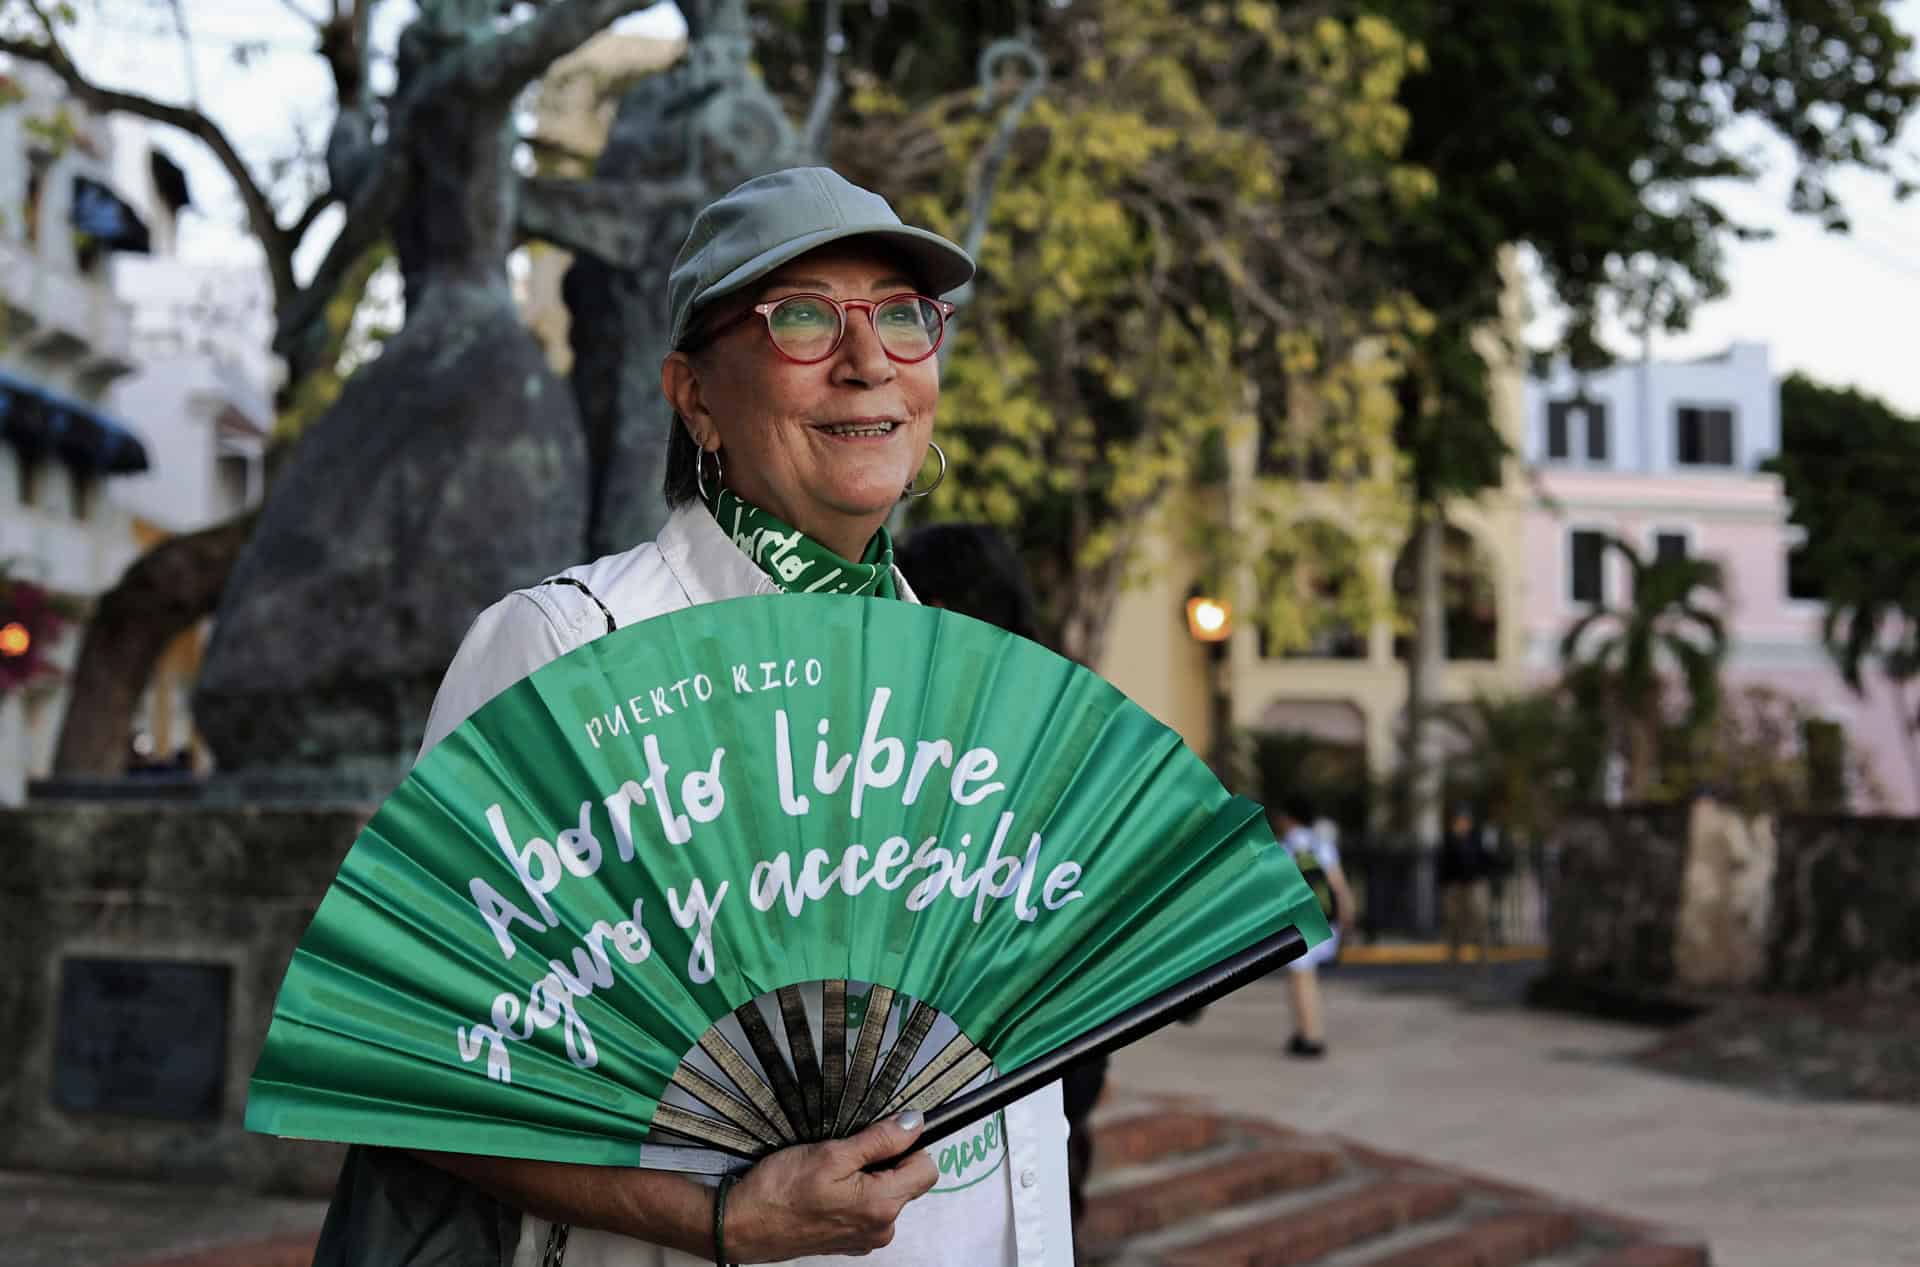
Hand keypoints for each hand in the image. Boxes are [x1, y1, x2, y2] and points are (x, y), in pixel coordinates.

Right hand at [722, 1111, 938, 1261]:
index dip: (909, 1145)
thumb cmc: (782, 1189)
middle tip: (848, 1151)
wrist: (743, 1225)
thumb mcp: (832, 1153)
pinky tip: (827, 1188)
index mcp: (882, 1206)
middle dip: (886, 1161)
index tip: (883, 1135)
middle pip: (908, 1182)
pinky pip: (868, 1209)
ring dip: (868, 1176)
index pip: (926, 1169)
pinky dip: (855, 1193)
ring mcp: (865, 1239)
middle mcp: (881, 1229)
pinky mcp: (850, 1241)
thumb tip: (915, 1123)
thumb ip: (880, 1140)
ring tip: (832, 1171)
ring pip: (887, 1193)